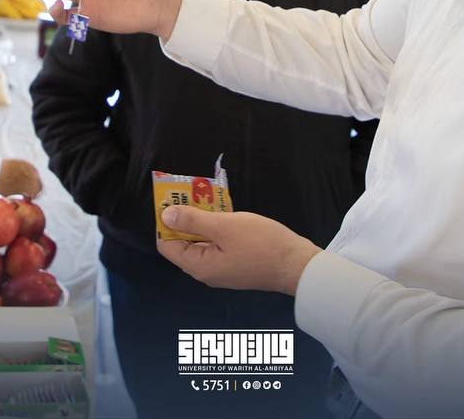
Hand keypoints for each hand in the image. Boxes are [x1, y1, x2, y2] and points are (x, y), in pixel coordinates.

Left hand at [155, 206, 321, 295]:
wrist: (297, 264)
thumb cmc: (261, 245)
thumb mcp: (224, 226)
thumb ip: (193, 221)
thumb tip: (165, 216)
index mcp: (198, 265)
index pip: (167, 244)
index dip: (166, 221)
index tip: (171, 199)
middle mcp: (206, 271)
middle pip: (184, 242)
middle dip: (185, 217)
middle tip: (192, 192)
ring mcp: (222, 268)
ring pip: (203, 241)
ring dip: (203, 219)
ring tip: (208, 197)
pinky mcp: (236, 263)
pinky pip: (218, 244)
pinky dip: (217, 227)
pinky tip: (225, 210)